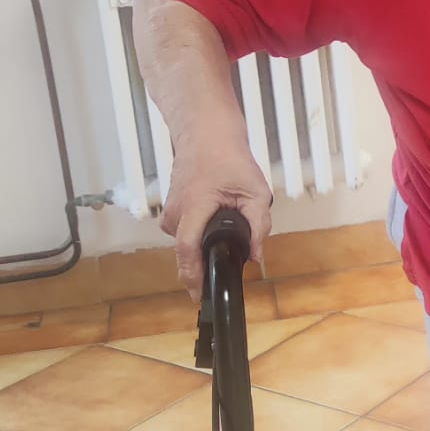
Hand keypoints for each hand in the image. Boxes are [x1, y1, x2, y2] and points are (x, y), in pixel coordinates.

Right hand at [160, 125, 273, 296]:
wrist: (205, 135)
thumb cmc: (229, 159)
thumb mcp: (256, 191)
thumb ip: (259, 225)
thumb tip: (256, 256)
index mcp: (194, 206)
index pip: (187, 248)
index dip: (193, 275)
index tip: (200, 295)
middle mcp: (176, 213)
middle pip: (187, 252)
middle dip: (205, 265)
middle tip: (226, 266)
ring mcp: (170, 213)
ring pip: (186, 244)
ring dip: (204, 247)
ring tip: (226, 233)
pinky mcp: (171, 213)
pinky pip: (185, 235)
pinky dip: (199, 237)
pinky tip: (214, 227)